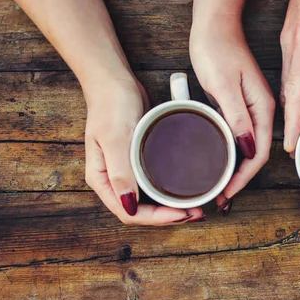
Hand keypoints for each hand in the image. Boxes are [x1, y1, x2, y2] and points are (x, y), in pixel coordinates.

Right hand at [83, 76, 203, 224]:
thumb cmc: (111, 105)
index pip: (128, 213)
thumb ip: (120, 171)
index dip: (156, 219)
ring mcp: (127, 171)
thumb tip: (129, 204)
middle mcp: (114, 180)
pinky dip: (170, 190)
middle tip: (197, 212)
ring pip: (149, 200)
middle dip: (168, 216)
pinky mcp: (139, 160)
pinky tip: (188, 188)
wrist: (114, 80)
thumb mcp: (115, 137)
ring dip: (172, 206)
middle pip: (141, 211)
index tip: (181, 214)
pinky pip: (155, 184)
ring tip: (197, 204)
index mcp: (103, 179)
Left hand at [190, 18, 274, 210]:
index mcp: (263, 107)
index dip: (244, 177)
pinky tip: (220, 161)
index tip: (227, 192)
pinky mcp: (240, 105)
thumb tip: (249, 150)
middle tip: (221, 198)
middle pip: (256, 155)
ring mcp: (251, 108)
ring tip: (219, 187)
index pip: (259, 154)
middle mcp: (261, 111)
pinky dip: (230, 153)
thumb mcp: (224, 84)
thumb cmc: (217, 49)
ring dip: (235, 169)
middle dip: (240, 179)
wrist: (214, 25)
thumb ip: (237, 117)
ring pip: (247, 148)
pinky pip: (239, 136)